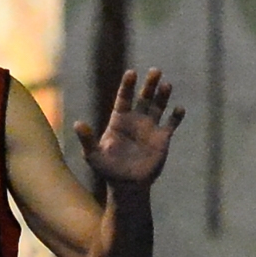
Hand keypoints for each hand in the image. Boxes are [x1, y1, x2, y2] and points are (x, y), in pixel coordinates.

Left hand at [74, 69, 184, 187]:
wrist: (126, 185)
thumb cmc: (107, 170)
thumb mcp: (94, 155)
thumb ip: (87, 139)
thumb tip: (77, 124)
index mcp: (119, 121)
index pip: (124, 98)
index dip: (127, 86)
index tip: (131, 73)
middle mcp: (136, 120)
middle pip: (144, 97)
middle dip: (149, 84)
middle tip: (155, 70)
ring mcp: (150, 128)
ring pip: (158, 106)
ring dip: (163, 96)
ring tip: (166, 85)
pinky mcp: (162, 139)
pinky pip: (171, 124)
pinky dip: (176, 117)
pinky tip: (178, 109)